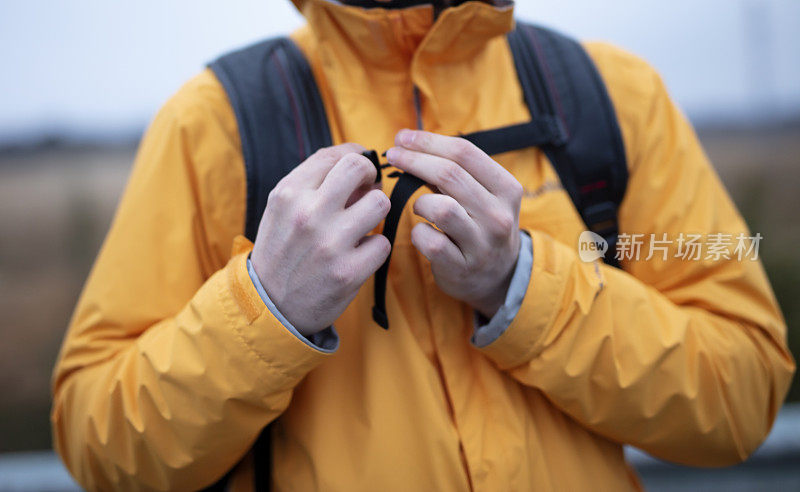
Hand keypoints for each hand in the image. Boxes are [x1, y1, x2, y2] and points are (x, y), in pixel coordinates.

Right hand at [251, 143, 390, 335]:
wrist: (269, 304)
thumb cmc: (282, 249)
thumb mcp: (282, 208)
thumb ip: (314, 181)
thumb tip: (361, 162)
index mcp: (289, 193)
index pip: (336, 156)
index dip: (357, 157)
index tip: (360, 170)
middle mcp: (308, 214)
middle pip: (360, 168)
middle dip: (370, 177)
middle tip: (366, 192)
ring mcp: (330, 244)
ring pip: (380, 204)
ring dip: (375, 213)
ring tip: (361, 225)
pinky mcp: (348, 272)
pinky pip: (383, 243)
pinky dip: (374, 248)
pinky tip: (358, 254)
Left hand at [386, 130, 522, 317]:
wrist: (499, 277)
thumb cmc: (481, 226)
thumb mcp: (483, 196)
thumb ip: (455, 172)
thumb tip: (411, 144)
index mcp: (506, 189)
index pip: (465, 152)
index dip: (428, 141)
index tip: (403, 137)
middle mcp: (498, 215)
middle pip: (449, 174)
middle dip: (414, 160)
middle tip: (393, 155)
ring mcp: (482, 244)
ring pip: (441, 208)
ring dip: (420, 202)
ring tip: (419, 207)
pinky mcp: (462, 267)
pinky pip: (429, 241)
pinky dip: (418, 234)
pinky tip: (422, 233)